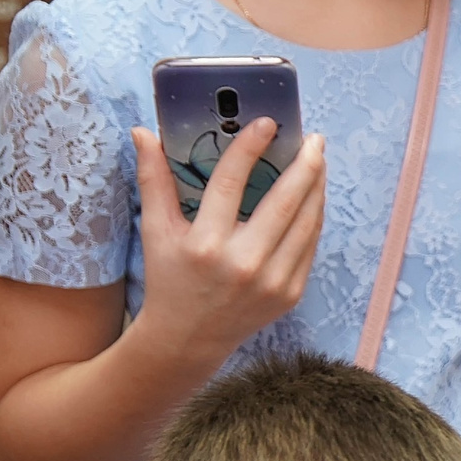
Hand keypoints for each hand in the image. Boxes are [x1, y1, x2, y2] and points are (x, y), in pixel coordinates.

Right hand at [130, 119, 325, 364]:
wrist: (189, 338)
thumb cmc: (169, 279)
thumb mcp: (155, 231)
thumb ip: (153, 181)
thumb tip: (143, 132)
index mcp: (205, 244)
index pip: (231, 183)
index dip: (250, 147)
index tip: (267, 122)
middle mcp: (243, 263)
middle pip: (284, 201)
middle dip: (304, 165)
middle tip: (313, 138)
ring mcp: (272, 281)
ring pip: (306, 223)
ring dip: (317, 188)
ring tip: (318, 161)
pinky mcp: (290, 293)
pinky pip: (310, 246)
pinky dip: (315, 217)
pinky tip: (315, 196)